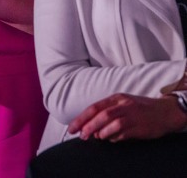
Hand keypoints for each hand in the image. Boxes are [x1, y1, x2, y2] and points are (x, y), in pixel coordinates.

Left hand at [68, 93, 186, 141]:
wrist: (165, 111)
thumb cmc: (140, 109)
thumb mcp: (122, 104)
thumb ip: (106, 112)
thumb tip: (90, 127)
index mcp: (116, 98)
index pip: (94, 107)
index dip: (81, 118)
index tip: (72, 128)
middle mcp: (123, 105)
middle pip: (101, 115)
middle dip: (88, 126)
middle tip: (81, 135)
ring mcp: (133, 115)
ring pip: (112, 123)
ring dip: (101, 132)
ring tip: (96, 137)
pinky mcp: (141, 126)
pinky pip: (124, 133)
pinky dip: (115, 137)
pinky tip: (111, 139)